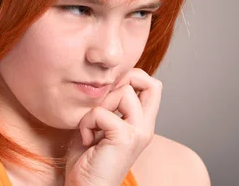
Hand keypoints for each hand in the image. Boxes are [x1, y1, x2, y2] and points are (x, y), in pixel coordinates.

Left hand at [64, 68, 161, 185]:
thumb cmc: (87, 160)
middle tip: (104, 103)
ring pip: (125, 91)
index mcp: (141, 123)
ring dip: (100, 105)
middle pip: (152, 84)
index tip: (108, 94)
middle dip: (125, 81)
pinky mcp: (125, 138)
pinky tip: (86, 139)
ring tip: (92, 126)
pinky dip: (87, 122)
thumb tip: (105, 83)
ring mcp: (138, 132)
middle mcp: (145, 127)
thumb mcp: (99, 124)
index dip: (131, 78)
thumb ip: (107, 105)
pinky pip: (102, 112)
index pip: (151, 86)